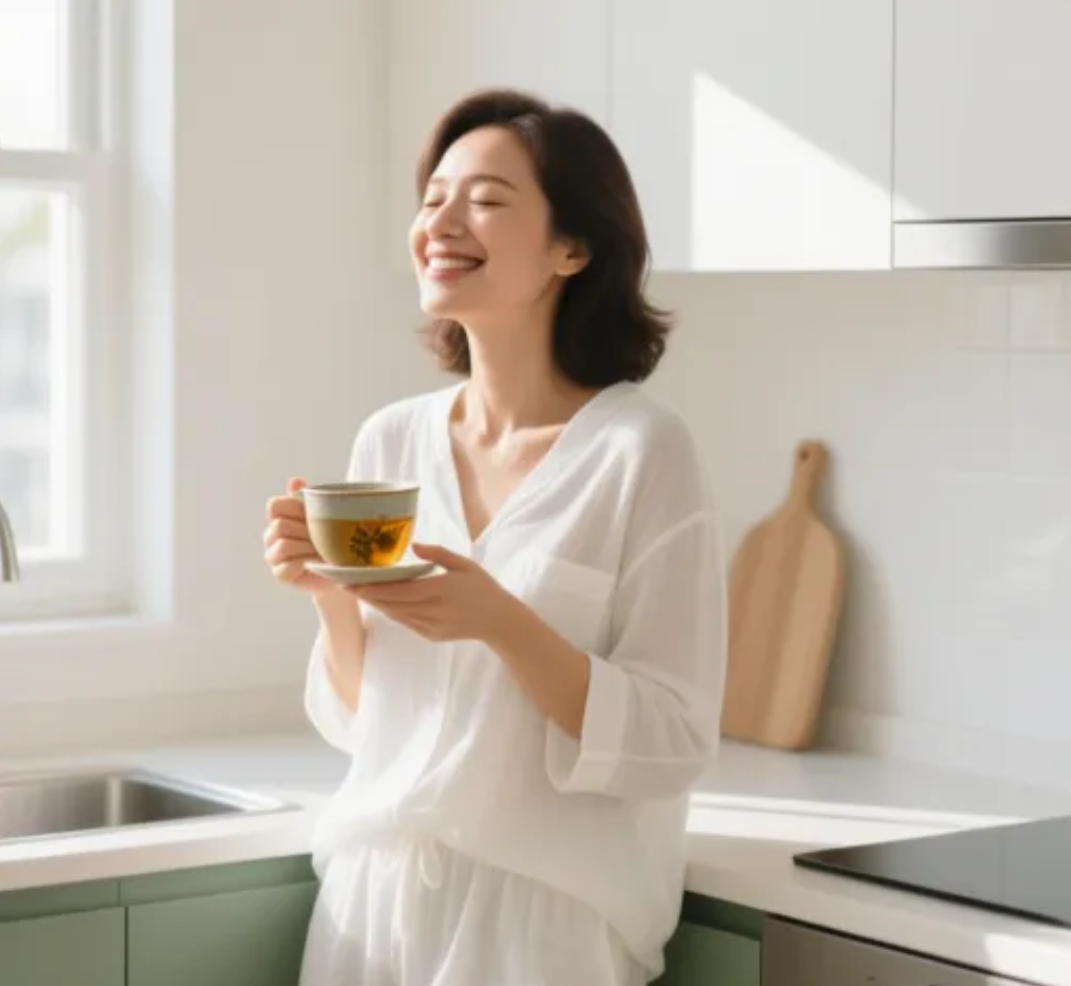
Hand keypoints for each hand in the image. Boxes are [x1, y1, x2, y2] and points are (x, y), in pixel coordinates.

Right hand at [263, 477, 338, 595]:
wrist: (343, 568)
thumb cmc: (332, 538)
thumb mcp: (324, 514)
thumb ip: (308, 497)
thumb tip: (295, 481)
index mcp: (280, 516)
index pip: (274, 505)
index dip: (294, 508)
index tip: (313, 514)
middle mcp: (272, 535)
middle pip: (280, 525)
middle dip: (306, 531)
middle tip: (323, 537)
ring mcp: (274, 556)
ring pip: (282, 545)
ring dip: (306, 548)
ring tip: (322, 551)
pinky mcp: (280, 575)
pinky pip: (283, 568)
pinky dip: (301, 565)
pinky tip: (313, 564)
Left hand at [346, 543, 522, 642]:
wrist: (499, 621)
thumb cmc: (483, 588)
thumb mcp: (464, 564)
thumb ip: (438, 554)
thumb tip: (413, 546)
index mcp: (441, 590)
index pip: (400, 590)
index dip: (374, 588)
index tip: (354, 581)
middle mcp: (433, 611)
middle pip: (392, 604)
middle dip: (367, 596)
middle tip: (346, 585)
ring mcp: (431, 626)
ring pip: (396, 615)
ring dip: (377, 604)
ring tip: (359, 592)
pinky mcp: (431, 635)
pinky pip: (406, 623)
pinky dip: (392, 612)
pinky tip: (381, 603)